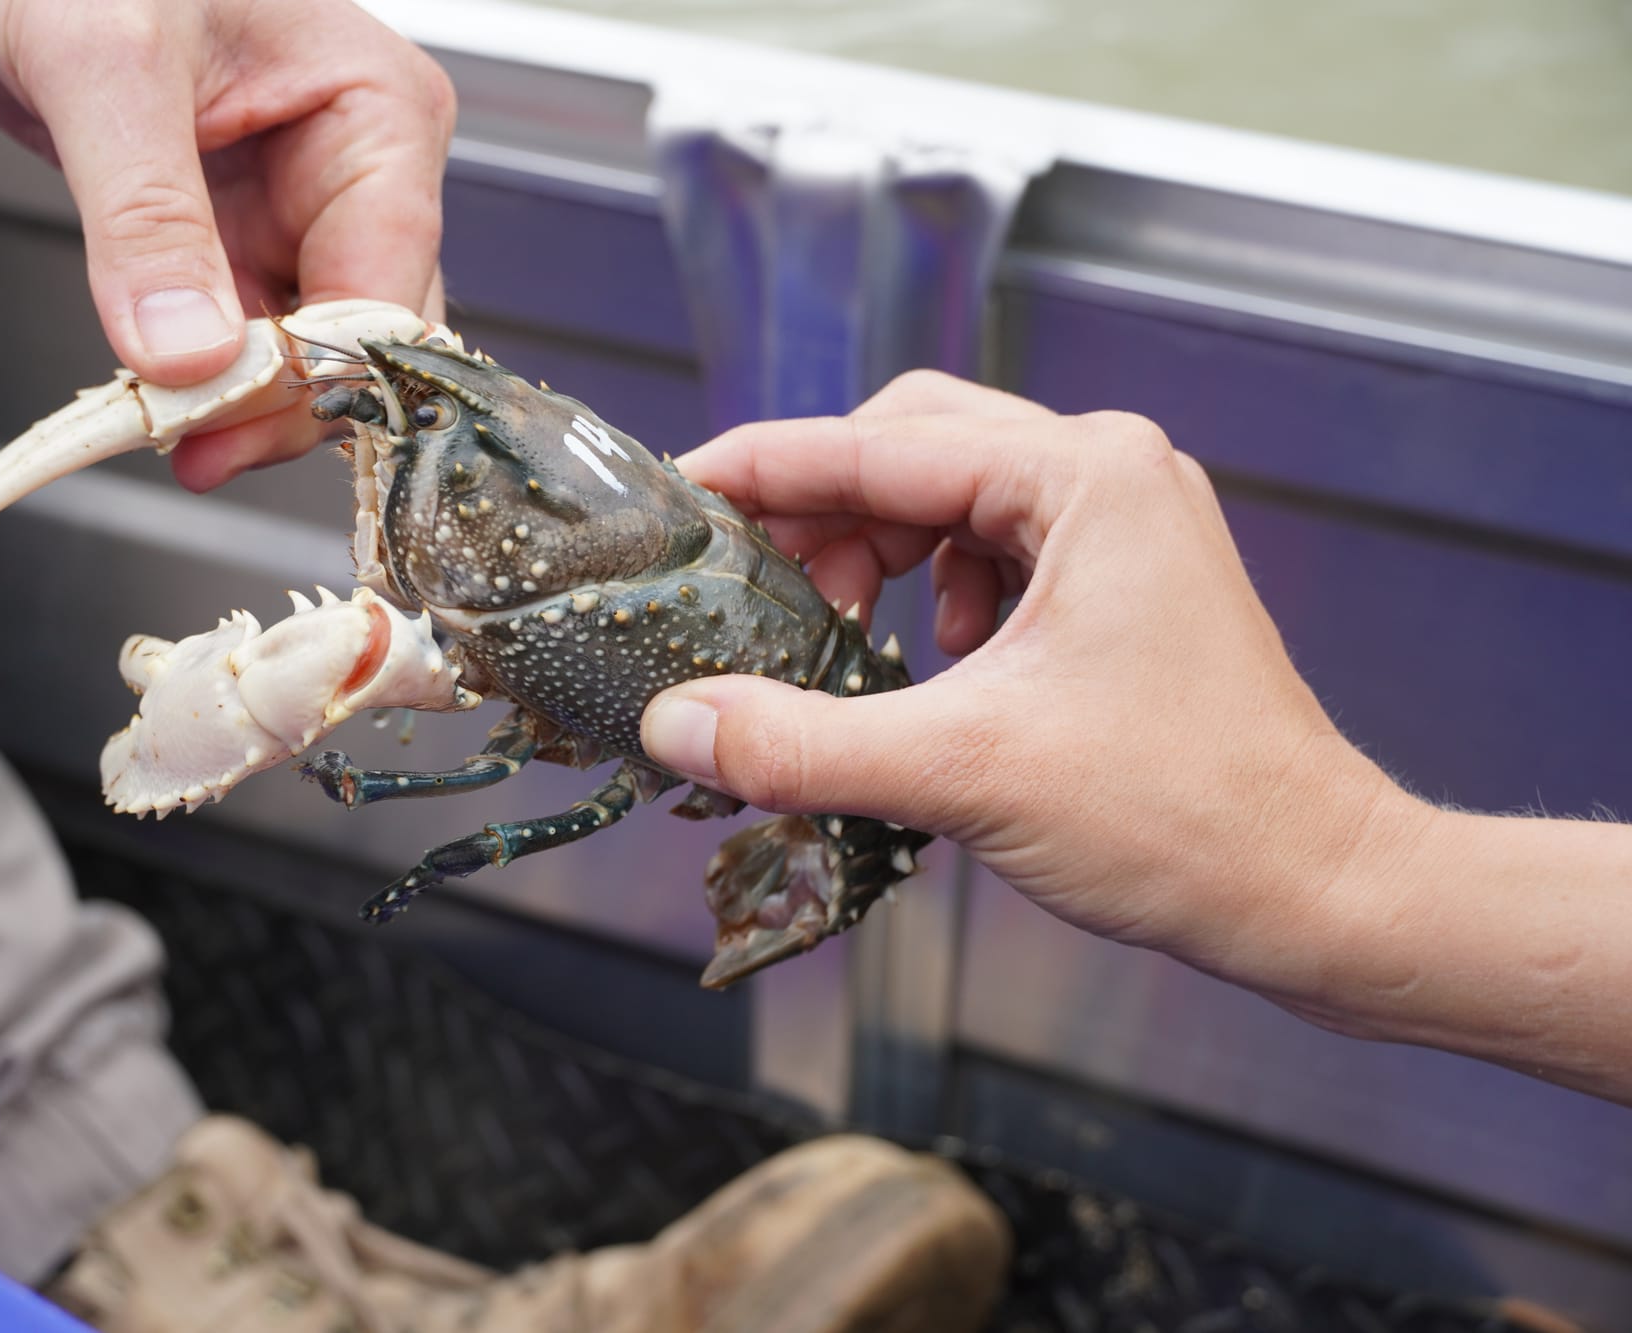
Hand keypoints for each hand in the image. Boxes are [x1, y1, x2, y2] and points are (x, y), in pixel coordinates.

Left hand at [0, 0, 453, 489]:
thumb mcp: (105, 67)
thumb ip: (149, 215)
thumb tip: (187, 351)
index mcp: (377, 110)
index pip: (386, 287)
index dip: (317, 372)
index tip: (227, 421)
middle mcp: (360, 168)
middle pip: (362, 341)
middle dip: (278, 402)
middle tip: (188, 444)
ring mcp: (302, 211)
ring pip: (310, 357)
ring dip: (238, 406)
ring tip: (159, 430)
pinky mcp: (241, 241)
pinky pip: (248, 342)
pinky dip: (203, 384)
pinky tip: (154, 403)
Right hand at [641, 373, 1415, 991]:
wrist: (1314, 891)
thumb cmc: (1189, 816)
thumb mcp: (967, 770)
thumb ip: (805, 741)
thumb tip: (680, 723)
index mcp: (1087, 475)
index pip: (880, 442)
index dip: (765, 468)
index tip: (680, 495)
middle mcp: (1112, 477)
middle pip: (912, 449)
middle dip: (821, 514)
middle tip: (750, 587)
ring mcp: (1125, 530)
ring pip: (949, 500)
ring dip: (875, 554)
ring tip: (834, 630)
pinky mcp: (1124, 588)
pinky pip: (992, 553)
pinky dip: (932, 592)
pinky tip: (925, 661)